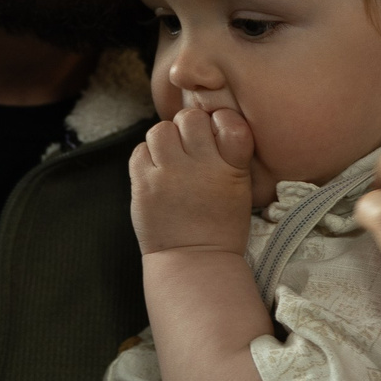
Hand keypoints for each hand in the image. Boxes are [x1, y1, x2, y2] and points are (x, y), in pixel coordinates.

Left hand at [130, 106, 257, 256]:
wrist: (194, 261)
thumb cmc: (220, 226)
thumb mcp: (240, 189)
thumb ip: (229, 155)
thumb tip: (206, 120)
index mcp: (232, 170)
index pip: (230, 122)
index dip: (221, 121)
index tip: (216, 135)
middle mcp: (201, 169)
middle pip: (190, 118)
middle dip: (188, 128)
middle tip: (188, 148)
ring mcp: (170, 176)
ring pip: (160, 129)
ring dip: (164, 140)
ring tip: (170, 159)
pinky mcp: (144, 186)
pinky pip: (139, 150)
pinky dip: (146, 157)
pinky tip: (156, 173)